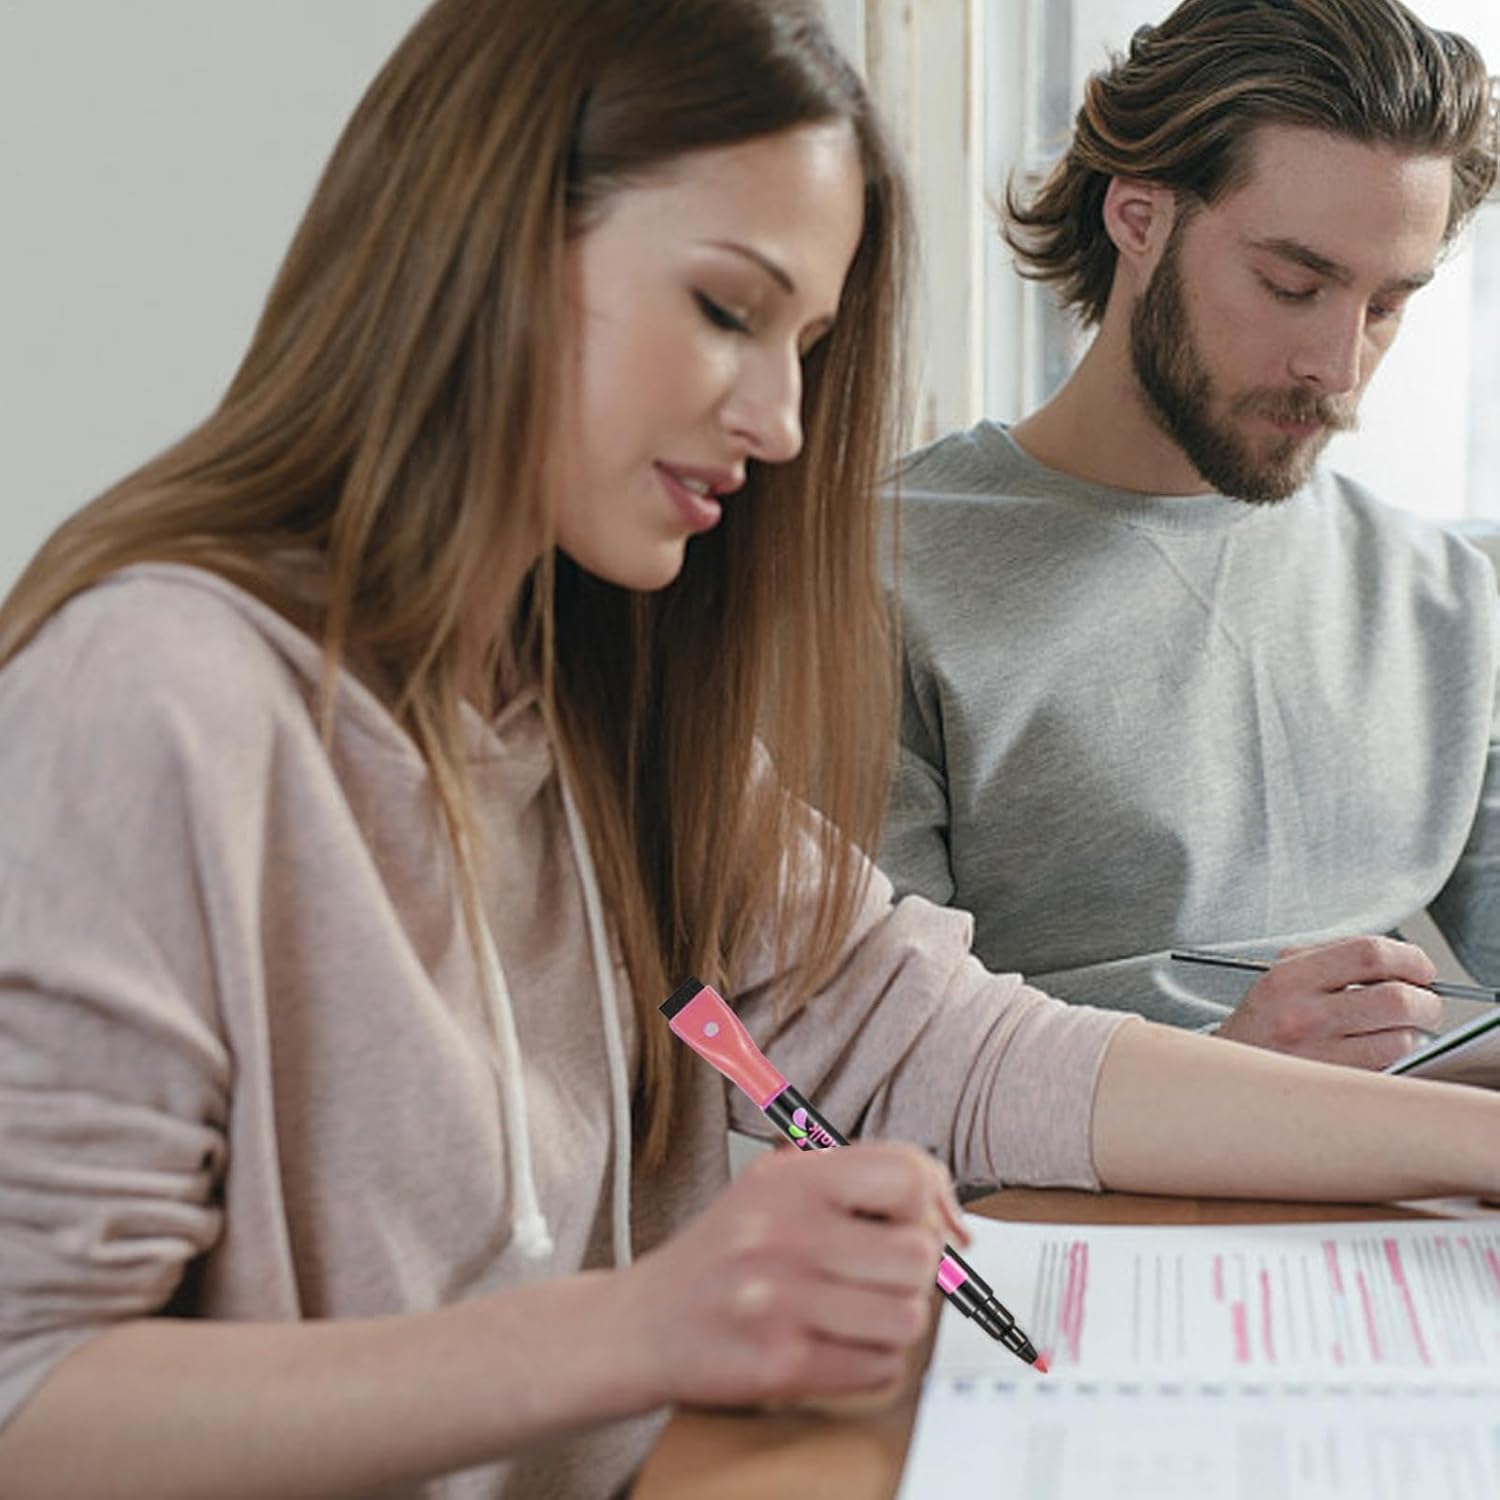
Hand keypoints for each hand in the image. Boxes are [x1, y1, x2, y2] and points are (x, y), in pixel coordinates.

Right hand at [620, 1141, 964, 1409]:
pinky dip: (870, 1363)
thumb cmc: (723, 1252)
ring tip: (856, 1312)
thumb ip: (858, 1177)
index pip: (907, 1176)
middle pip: (918, 1256)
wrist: (642, 1323)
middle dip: (912, 1272)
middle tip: (881, 1274)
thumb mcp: (776, 1182)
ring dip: (893, 1322)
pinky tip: (836, 1344)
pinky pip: (879, 1369)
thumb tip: (950, 1215)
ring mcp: (781, 1301)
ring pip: (907, 1318)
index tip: (923, 1225)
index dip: (930, 1203)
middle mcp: (786, 1233)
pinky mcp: (780, 1364)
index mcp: (791, 1180)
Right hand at [1215, 934, 1444, 1068]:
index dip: (1410, 958)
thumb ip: (1334, 956)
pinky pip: (1389, 1068)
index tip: (1420, 969)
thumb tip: (1401, 961)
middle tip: (1423, 1003)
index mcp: (1289, 975)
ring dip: (1412, 1034)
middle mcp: (1302, 1014)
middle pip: (1397, 999)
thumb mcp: (1282, 973)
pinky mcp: (1333, 1088)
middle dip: (1426, 1001)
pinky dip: (1397, 1057)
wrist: (1226, 1075)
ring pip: (1401, 1039)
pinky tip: (1380, 1050)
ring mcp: (1317, 1056)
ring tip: (1397, 1030)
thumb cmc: (1264, 1021)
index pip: (1370, 953)